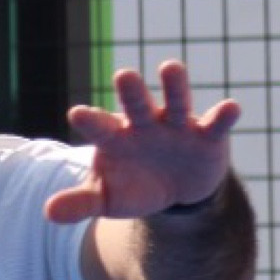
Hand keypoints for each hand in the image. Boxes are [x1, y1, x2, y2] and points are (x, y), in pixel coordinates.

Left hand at [44, 59, 239, 223]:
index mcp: (116, 138)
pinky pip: (216, 123)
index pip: (100, 127)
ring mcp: (177, 126)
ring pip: (176, 101)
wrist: (175, 191)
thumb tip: (48, 213)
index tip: (77, 113)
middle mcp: (145, 124)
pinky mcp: (207, 135)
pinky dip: (224, 115)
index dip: (90, 121)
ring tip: (170, 67)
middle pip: (136, 104)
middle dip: (131, 92)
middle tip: (123, 75)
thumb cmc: (133, 186)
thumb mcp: (106, 199)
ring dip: (175, 86)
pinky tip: (231, 108)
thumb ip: (80, 203)